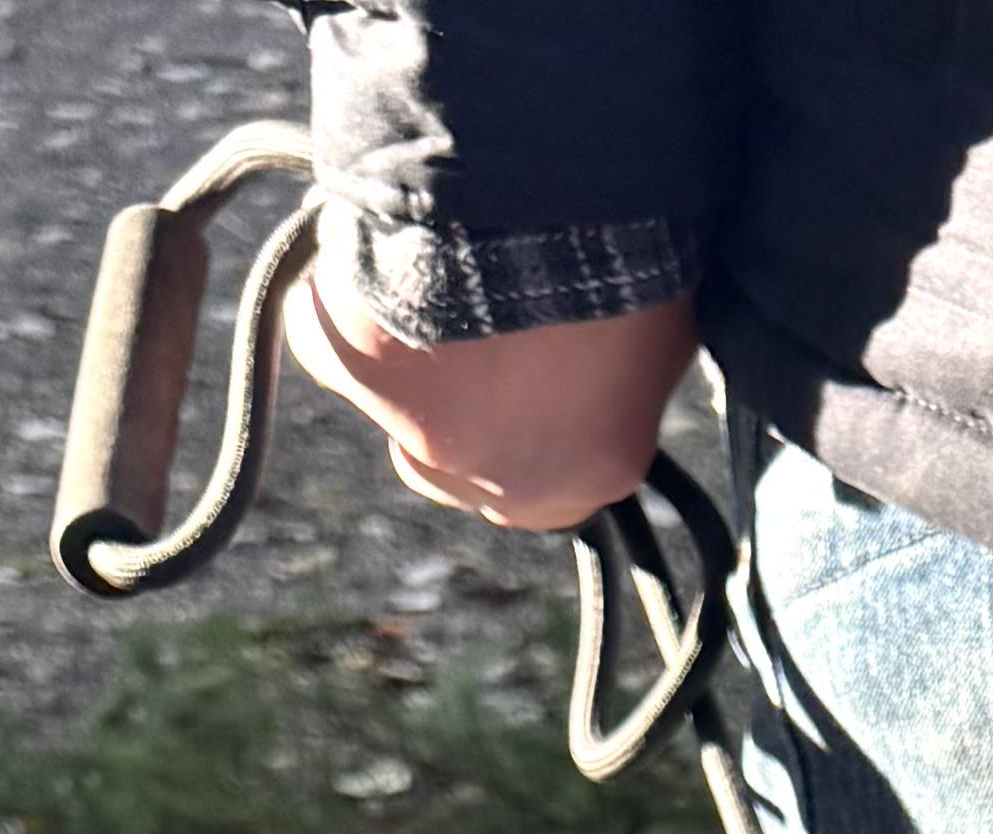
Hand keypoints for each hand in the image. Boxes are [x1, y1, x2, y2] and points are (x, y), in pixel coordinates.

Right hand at [284, 269, 696, 530]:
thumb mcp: (669, 322)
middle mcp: (505, 483)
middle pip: (472, 469)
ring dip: (406, 369)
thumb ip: (645, 370)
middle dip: (474, 415)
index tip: (546, 370)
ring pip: (400, 418)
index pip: (567, 476)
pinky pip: (323, 340)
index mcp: (594, 474)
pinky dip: (330, 301)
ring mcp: (420, 436)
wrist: (535, 190)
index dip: (552, 421)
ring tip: (425, 283)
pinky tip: (354, 255)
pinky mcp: (350, 369)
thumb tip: (633, 366)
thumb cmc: (625, 251)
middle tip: (482, 335)